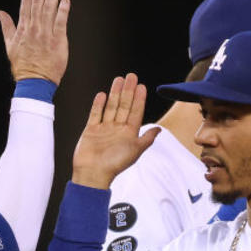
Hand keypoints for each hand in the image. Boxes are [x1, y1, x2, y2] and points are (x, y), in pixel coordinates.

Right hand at [0, 0, 70, 83]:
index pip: (26, 1)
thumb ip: (6, 26)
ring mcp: (46, 34)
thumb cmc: (23, 65)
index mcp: (22, 28)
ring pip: (49, 8)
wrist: (34, 82)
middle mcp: (34, 28)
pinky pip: (61, 22)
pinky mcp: (58, 42)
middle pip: (38, 0)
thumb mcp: (10, 45)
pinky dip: (63, 10)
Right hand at [71, 73, 159, 188]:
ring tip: (118, 79)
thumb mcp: (135, 150)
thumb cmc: (115, 164)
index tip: (142, 86)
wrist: (93, 173)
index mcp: (129, 133)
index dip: (139, 99)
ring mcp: (104, 128)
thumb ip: (147, 138)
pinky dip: (98, 104)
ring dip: (115, 93)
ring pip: (110, 107)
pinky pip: (95, 114)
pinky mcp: (91, 130)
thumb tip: (160, 129)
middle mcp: (117, 129)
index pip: (136, 112)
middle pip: (124, 105)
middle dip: (128, 91)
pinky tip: (102, 94)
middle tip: (131, 76)